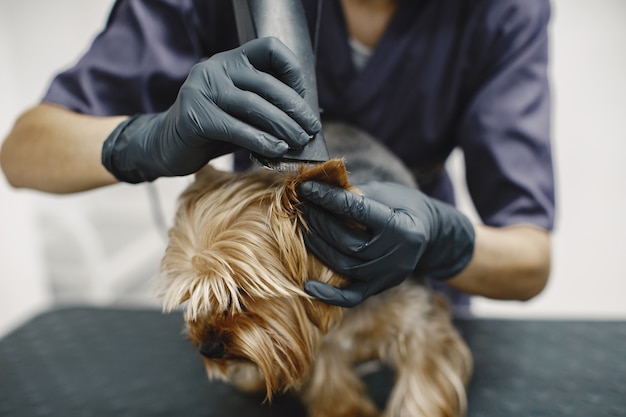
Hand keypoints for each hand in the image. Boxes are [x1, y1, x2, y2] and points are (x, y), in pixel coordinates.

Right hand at [102, 37, 320, 182]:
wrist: (166, 146)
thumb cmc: (212, 130)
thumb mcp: (241, 113)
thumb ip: (265, 109)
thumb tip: (306, 119)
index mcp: (230, 61)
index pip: (268, 48)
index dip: (292, 69)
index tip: (303, 96)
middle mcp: (215, 68)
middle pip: (266, 83)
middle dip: (294, 108)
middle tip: (311, 129)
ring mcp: (201, 89)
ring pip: (253, 105)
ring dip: (282, 126)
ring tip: (299, 142)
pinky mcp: (194, 115)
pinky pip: (236, 128)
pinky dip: (260, 141)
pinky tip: (277, 150)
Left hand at [298, 181, 474, 306]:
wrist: (430, 234)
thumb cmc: (404, 207)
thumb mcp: (387, 193)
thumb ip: (357, 195)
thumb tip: (320, 188)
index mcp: (401, 226)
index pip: (357, 212)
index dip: (329, 199)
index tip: (307, 188)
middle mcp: (397, 254)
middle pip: (347, 242)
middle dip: (320, 223)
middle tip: (303, 208)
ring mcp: (389, 275)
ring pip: (345, 266)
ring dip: (319, 248)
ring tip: (304, 230)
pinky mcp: (381, 287)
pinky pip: (352, 297)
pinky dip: (329, 294)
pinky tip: (308, 286)